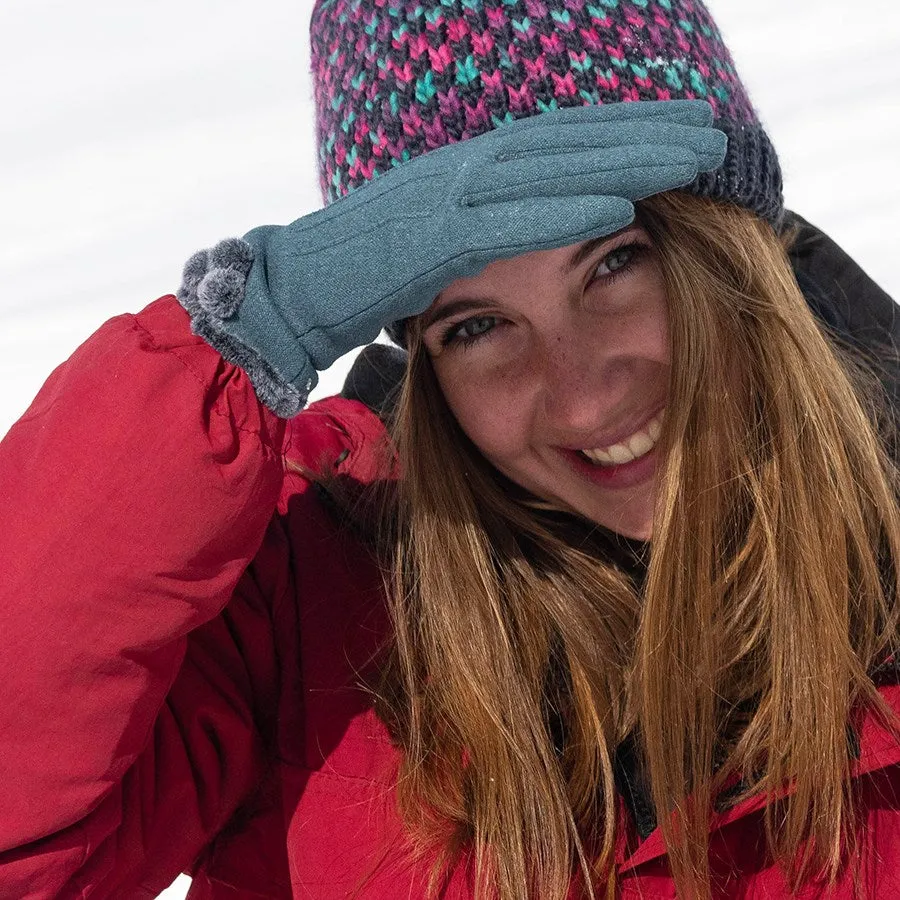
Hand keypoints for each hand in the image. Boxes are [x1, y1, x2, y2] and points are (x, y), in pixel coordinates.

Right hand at [178, 100, 726, 416]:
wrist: (289, 291)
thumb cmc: (359, 274)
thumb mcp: (431, 242)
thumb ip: (478, 228)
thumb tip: (521, 229)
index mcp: (465, 171)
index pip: (557, 141)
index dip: (621, 132)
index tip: (679, 130)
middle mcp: (461, 169)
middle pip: (567, 142)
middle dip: (643, 133)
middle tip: (709, 127)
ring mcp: (444, 197)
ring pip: (550, 168)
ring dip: (625, 159)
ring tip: (691, 154)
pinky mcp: (430, 235)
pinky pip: (509, 217)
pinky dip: (564, 207)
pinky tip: (619, 202)